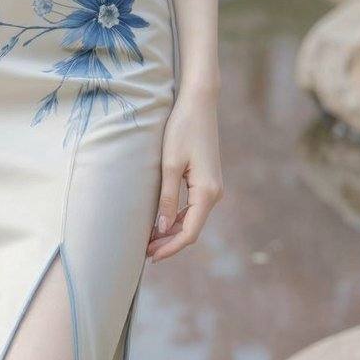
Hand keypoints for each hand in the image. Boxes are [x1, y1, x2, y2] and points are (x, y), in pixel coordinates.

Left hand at [147, 83, 223, 262]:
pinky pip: (194, 206)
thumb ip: (167, 198)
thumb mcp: (170, 164)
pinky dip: (178, 216)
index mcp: (207, 192)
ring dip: (172, 230)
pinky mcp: (207, 179)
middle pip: (192, 228)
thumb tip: (161, 228)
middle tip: (144, 252)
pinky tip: (161, 220)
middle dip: (169, 242)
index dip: (170, 247)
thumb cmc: (182, 129)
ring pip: (192, 218)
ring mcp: (212, 186)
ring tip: (149, 240)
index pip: (189, 232)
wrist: (199, 103)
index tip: (150, 256)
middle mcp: (215, 193)